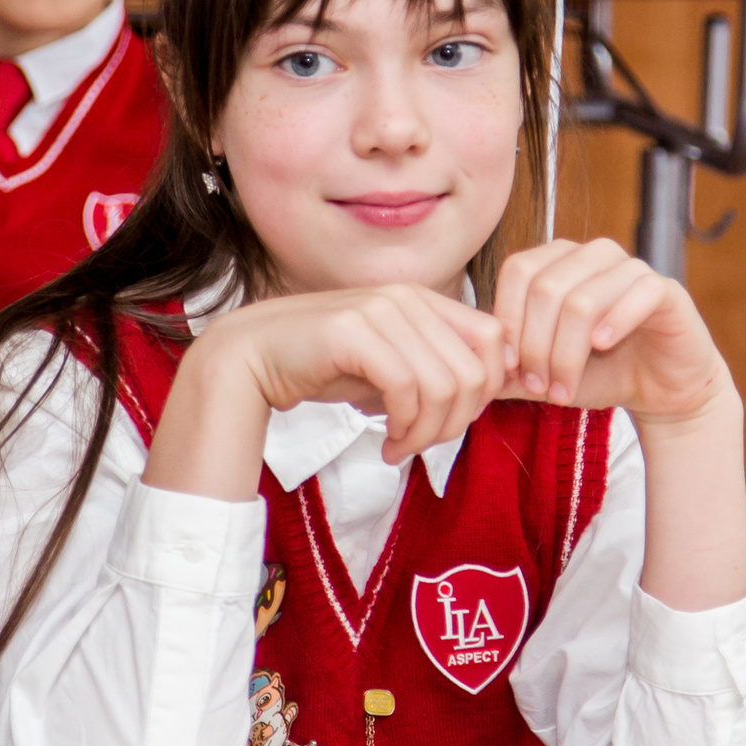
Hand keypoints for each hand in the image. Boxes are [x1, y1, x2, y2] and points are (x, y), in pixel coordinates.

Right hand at [208, 285, 511, 465]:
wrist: (251, 357)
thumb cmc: (322, 366)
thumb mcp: (390, 366)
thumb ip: (435, 371)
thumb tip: (486, 396)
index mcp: (422, 299)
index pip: (494, 339)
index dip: (489, 389)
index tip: (457, 422)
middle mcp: (407, 297)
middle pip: (475, 372)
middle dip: (455, 423)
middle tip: (422, 445)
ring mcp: (380, 310)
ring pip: (444, 386)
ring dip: (426, 433)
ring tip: (400, 448)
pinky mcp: (353, 331)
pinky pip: (406, 389)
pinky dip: (404, 428)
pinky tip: (385, 442)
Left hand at [493, 238, 736, 429]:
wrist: (661, 390)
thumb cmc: (601, 373)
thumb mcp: (546, 374)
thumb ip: (511, 370)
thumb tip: (474, 369)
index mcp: (558, 262)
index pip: (518, 271)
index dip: (509, 322)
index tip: (511, 370)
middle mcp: (592, 255)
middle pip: (545, 288)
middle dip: (535, 347)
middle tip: (540, 388)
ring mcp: (630, 267)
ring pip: (582, 299)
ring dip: (566, 354)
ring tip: (564, 389)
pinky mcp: (664, 289)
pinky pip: (634, 294)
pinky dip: (613, 324)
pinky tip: (602, 348)